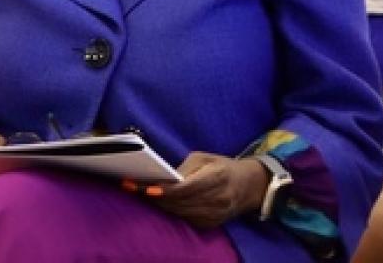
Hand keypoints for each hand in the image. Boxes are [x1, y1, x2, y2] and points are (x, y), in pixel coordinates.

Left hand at [152, 152, 267, 228]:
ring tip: (142, 194)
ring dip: (160, 204)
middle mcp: (217, 199)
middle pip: (179, 202)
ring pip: (180, 212)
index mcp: (217, 177)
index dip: (165, 190)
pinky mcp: (211, 224)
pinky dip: (172, 210)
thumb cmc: (223, 167)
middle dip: (155, 196)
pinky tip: (161, 202)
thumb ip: (185, 168)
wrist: (249, 186)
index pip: (186, 188)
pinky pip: (185, 219)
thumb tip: (163, 178)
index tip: (146, 188)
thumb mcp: (206, 158)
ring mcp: (215, 214)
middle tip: (134, 187)